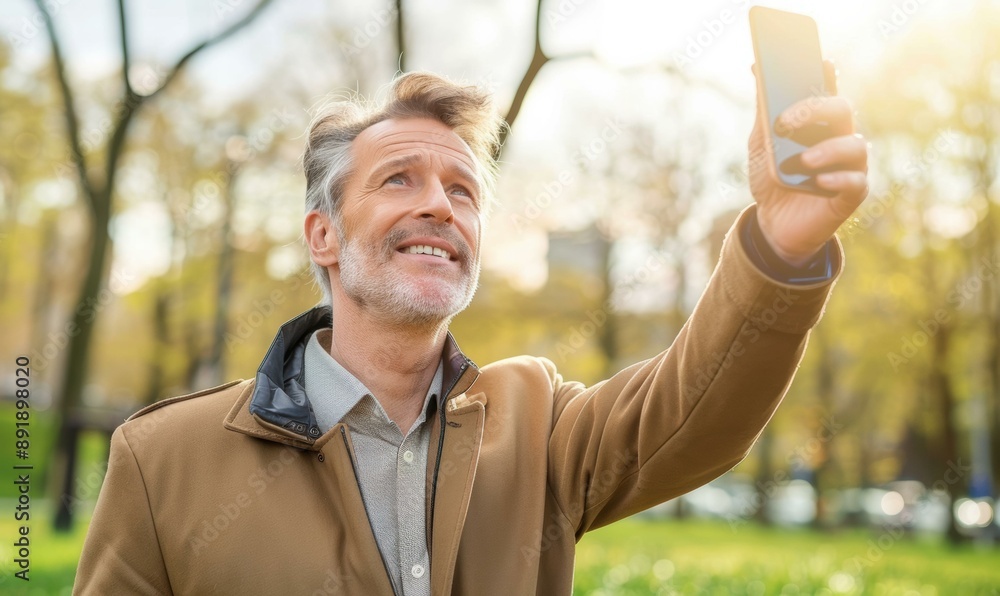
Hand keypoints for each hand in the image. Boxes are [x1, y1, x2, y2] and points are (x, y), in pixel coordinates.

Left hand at [748, 60, 868, 265]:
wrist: (772, 225)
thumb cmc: (772, 180)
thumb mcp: (761, 146)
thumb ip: (764, 114)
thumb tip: (757, 73)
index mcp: (819, 123)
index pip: (828, 91)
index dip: (827, 74)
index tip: (819, 61)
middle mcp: (839, 138)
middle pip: (843, 110)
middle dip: (816, 110)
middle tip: (785, 121)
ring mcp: (850, 166)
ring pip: (856, 145)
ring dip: (826, 150)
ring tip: (801, 162)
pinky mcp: (852, 194)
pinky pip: (855, 181)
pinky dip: (837, 179)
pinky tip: (818, 182)